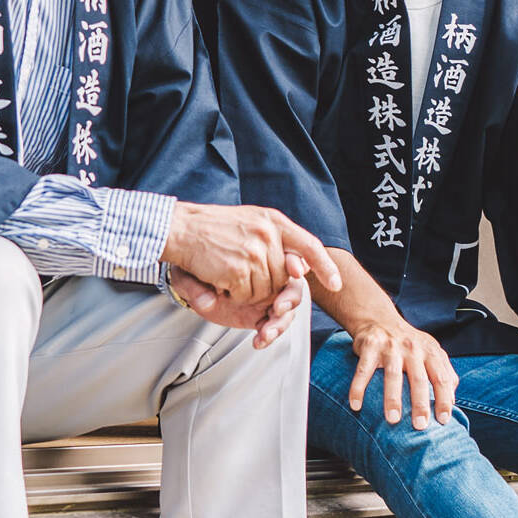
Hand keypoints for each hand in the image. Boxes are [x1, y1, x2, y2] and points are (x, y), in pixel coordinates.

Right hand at [162, 202, 340, 305]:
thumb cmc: (214, 228)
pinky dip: (233, 293)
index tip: (337, 284)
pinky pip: (246, 295)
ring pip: (266, 289)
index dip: (325, 266)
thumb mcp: (252, 222)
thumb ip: (277, 242)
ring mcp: (254, 253)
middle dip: (267, 282)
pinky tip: (220, 278)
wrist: (181, 229)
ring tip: (228, 270)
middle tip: (241, 269)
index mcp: (274, 221)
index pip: (310, 245)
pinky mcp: (238, 270)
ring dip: (247, 289)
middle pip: (284, 276)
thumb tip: (300, 267)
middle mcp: (268, 235)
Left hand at [168, 256, 308, 347]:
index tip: (295, 270)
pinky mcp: (261, 314)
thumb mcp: (188, 274)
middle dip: (290, 298)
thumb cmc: (194, 268)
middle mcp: (266, 274)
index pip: (286, 254)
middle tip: (280, 306)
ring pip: (287, 308)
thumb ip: (197, 288)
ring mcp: (266, 295)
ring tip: (267, 332)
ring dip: (281, 321)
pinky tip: (260, 341)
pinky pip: (274, 324)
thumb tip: (208, 302)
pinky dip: (270, 334)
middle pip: (293, 285)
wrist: (191, 281)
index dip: (295, 262)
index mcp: (257, 254)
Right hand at [346, 315, 458, 429]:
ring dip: (392, 399)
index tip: (443, 421)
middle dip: (420, 403)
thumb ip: (444, 373)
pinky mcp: (370, 347)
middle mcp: (412, 348)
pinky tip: (356, 406)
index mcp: (430, 352)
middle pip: (419, 378)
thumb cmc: (409, 344)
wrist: (380, 319)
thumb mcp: (431, 352)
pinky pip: (363, 370)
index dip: (444, 399)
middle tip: (420, 426)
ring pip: (393, 375)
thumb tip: (453, 401)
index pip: (441, 378)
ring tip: (393, 420)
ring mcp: (390, 347)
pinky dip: (358, 388)